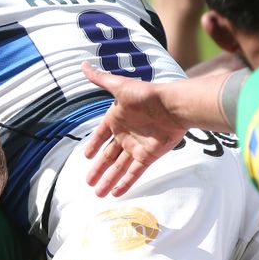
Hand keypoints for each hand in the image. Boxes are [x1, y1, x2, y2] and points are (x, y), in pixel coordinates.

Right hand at [81, 62, 188, 196]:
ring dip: (108, 180)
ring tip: (98, 194)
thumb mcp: (120, 86)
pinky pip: (134, 172)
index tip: (85, 157)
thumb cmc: (147, 95)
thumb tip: (83, 65)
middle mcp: (126, 134)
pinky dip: (126, 182)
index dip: (93, 145)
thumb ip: (101, 79)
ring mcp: (137, 146)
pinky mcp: (149, 156)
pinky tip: (116, 193)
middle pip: (108, 156)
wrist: (175, 106)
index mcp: (117, 119)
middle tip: (88, 183)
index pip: (101, 135)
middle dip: (98, 170)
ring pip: (119, 167)